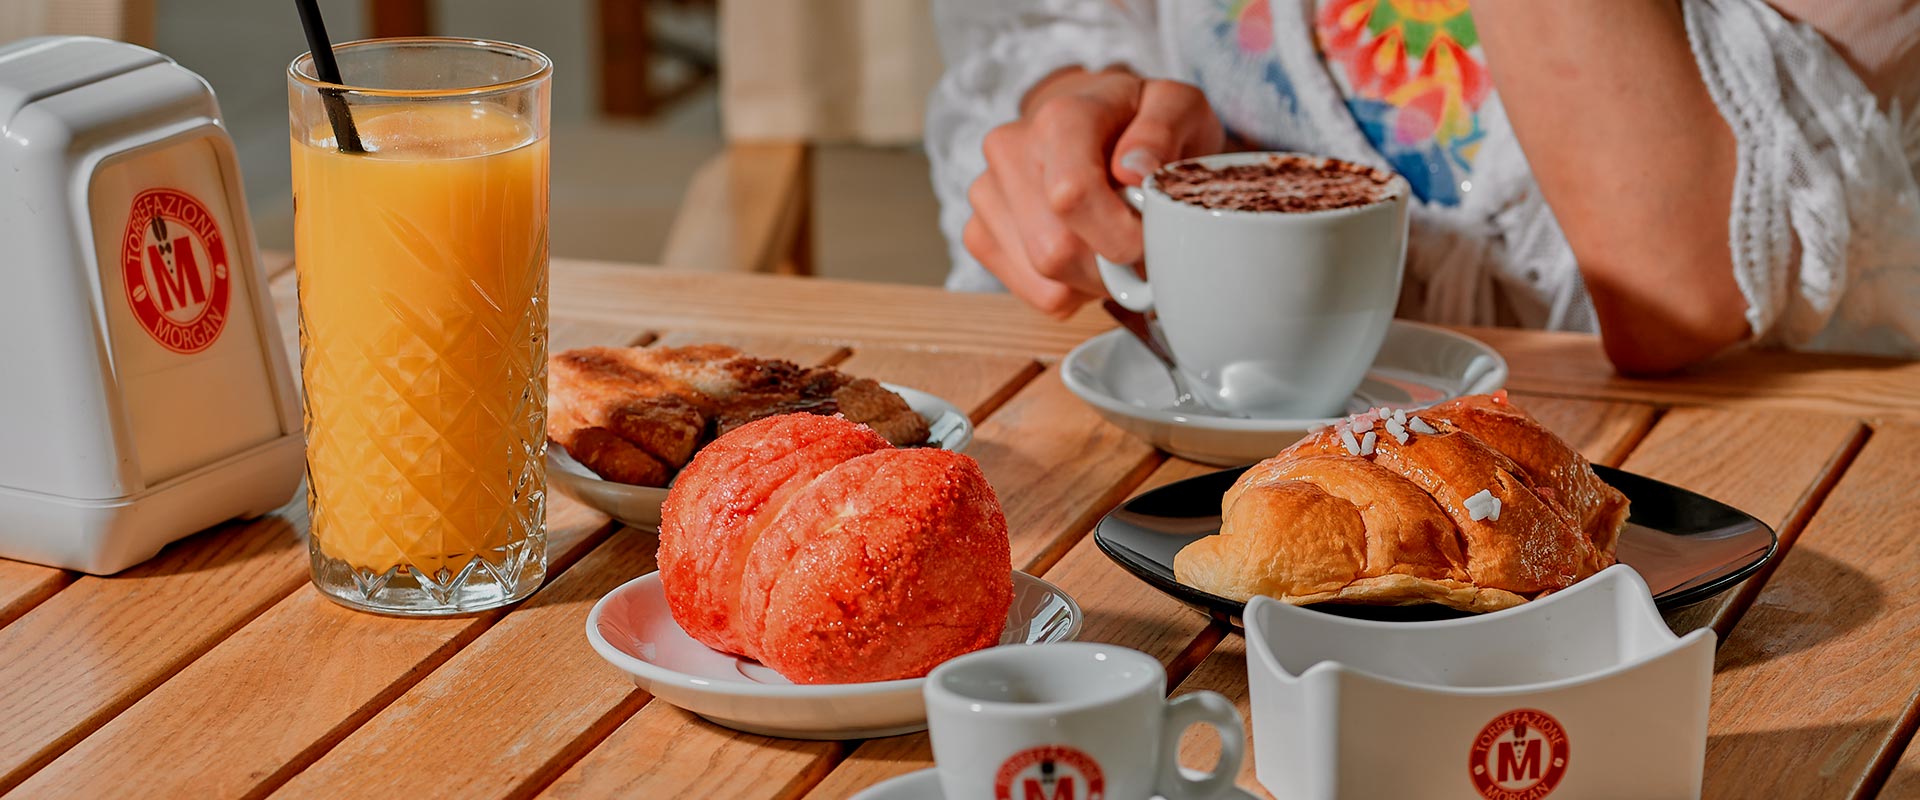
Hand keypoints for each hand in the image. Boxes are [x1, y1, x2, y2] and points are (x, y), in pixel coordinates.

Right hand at [963, 68, 1223, 316]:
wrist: (1089, 121)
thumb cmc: (1136, 119)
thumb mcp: (1175, 106)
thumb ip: (1164, 130)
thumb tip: (1134, 170)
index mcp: (1059, 118)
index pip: (1071, 194)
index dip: (1118, 236)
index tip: (1149, 239)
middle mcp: (1010, 151)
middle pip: (1056, 250)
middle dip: (1111, 267)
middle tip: (1141, 246)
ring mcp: (987, 193)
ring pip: (1045, 278)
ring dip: (1093, 280)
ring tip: (1111, 243)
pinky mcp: (979, 232)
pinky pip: (1033, 292)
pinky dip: (1071, 289)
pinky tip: (1086, 254)